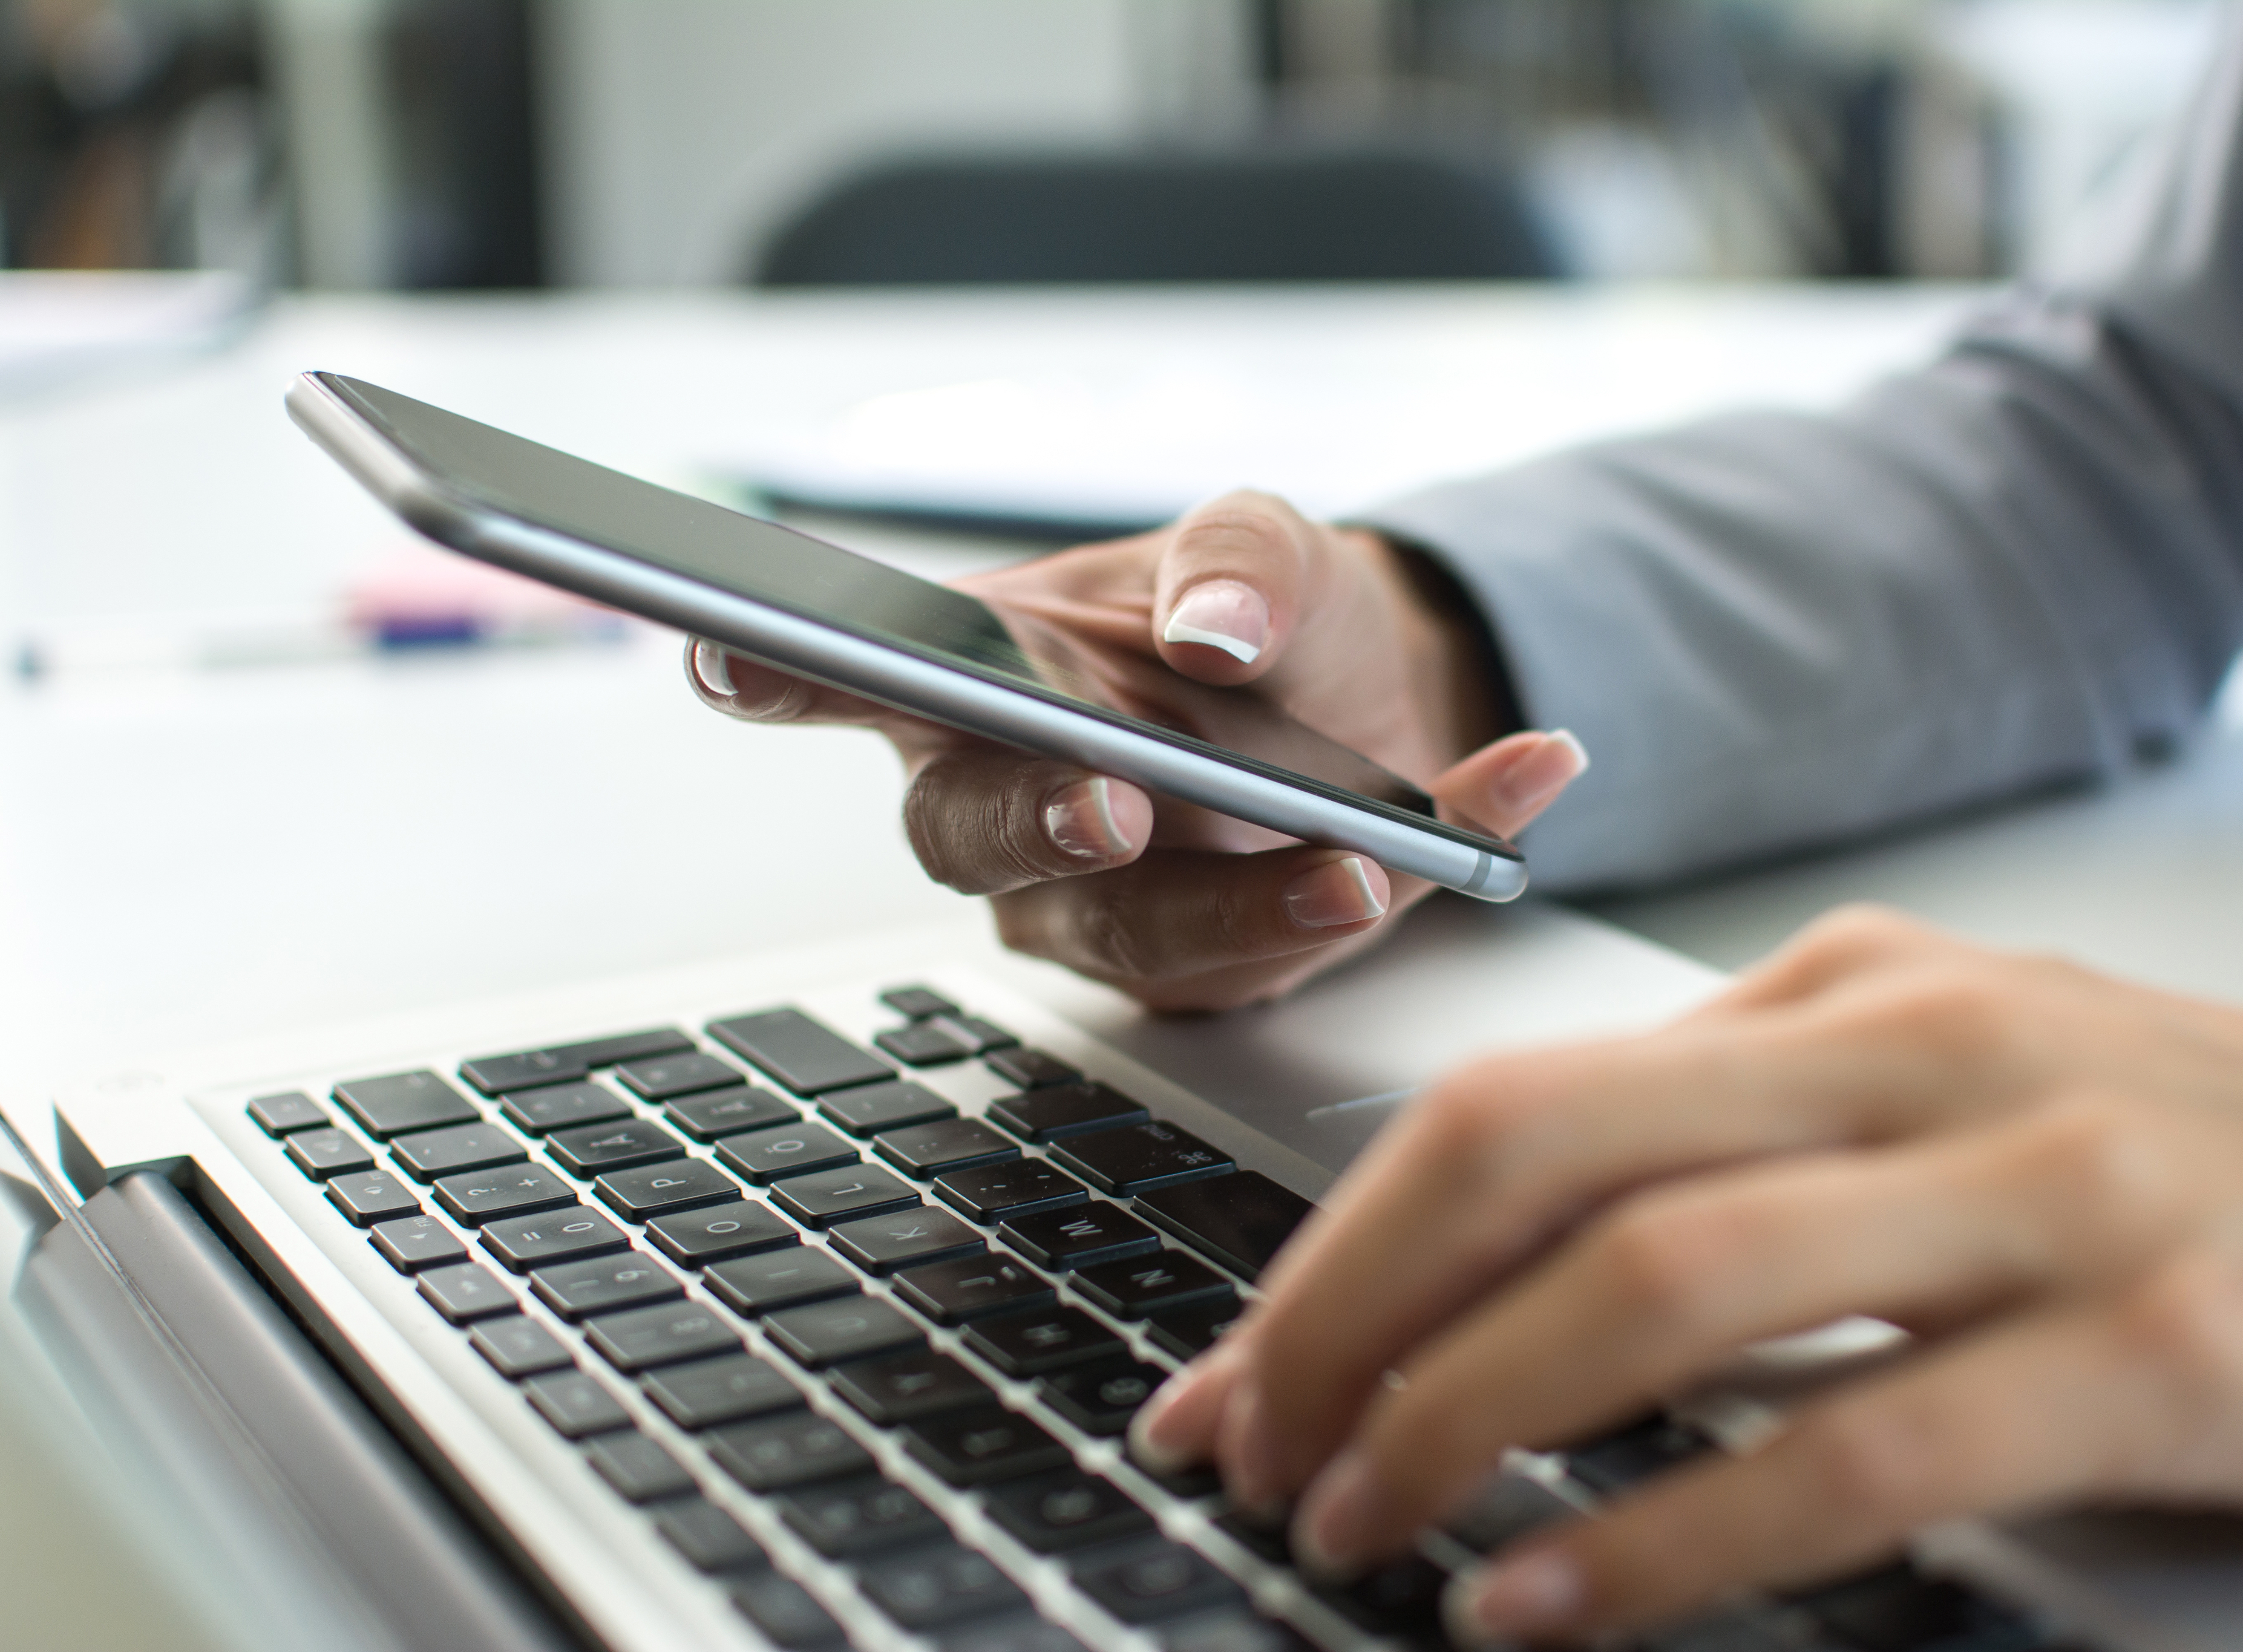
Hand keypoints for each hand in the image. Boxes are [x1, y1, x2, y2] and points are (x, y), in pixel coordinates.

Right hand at [687, 491, 1587, 1009]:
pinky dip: (1408, 877)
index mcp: (978, 676)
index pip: (844, 673)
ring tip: (1376, 856)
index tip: (734, 653)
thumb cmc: (1266, 618)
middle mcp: (1007, 804)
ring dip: (1257, 900)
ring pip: (1132, 935)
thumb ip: (1238, 562)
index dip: (776, 672)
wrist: (1375, 699)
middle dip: (1045, 823)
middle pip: (973, 837)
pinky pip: (1278, 958)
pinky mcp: (1198, 971)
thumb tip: (1211, 632)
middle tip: (1116, 800)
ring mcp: (1093, 906)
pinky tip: (1508, 790)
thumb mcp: (1269, 547)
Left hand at [1130, 907, 2242, 1640]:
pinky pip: (1854, 1448)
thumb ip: (1760, 1152)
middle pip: (1538, 1162)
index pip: (1517, 1100)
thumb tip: (1511, 1264)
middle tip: (1251, 1455)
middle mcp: (1925, 1051)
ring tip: (1359, 1531)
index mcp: (1856, 989)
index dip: (1337, 1244)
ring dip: (1467, 1421)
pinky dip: (1668, 1539)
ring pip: (1662, 1287)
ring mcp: (2048, 1187)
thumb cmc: (2222, 1168)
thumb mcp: (1968, 1102)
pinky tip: (1547, 1607)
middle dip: (1348, 1320)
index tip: (1234, 1369)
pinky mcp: (2161, 1346)